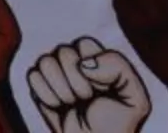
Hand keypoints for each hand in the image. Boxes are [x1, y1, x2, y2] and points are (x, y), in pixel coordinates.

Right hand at [27, 38, 152, 132]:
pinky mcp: (39, 88)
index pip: (83, 43)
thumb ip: (118, 69)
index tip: (100, 90)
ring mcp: (56, 73)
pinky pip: (33, 76)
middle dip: (75, 82)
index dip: (90, 68)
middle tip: (86, 100)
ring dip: (59, 89)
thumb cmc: (116, 124)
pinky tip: (58, 106)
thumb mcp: (134, 97)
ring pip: (45, 61)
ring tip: (72, 103)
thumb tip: (83, 64)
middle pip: (63, 51)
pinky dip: (45, 94)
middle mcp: (75, 60)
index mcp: (99, 57)